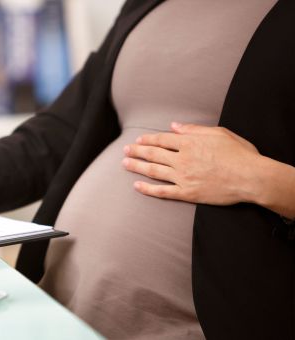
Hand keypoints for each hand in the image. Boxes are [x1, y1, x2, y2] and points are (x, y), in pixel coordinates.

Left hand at [122, 122, 261, 204]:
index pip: (162, 139)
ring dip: (137, 166)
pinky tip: (137, 186)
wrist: (251, 178)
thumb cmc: (240, 154)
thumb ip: (194, 129)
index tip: (138, 140)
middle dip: (137, 151)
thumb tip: (175, 125)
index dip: (148, 140)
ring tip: (125, 163)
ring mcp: (183, 177)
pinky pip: (162, 192)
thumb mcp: (219, 133)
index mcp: (190, 143)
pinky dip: (148, 189)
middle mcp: (183, 159)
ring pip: (153, 171)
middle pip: (153, 154)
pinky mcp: (187, 193)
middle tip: (125, 150)